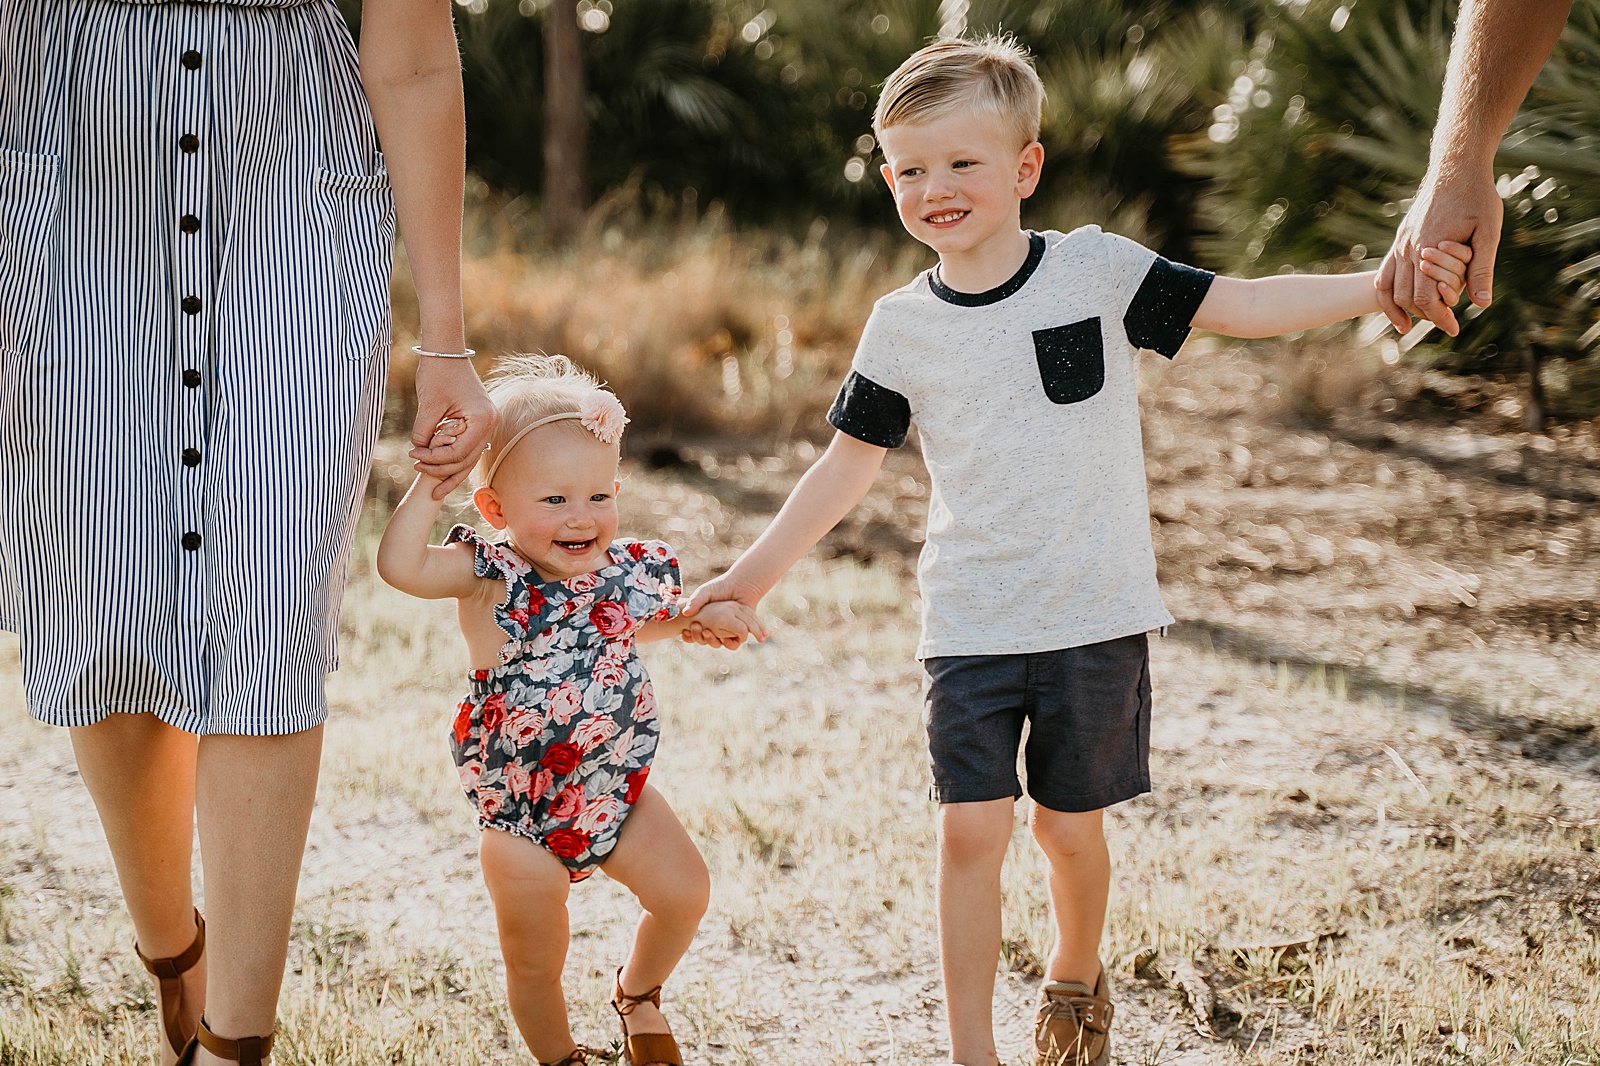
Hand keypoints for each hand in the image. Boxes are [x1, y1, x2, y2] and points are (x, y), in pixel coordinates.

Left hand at [411, 356, 497, 497]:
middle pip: (466, 459)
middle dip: (441, 468)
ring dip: (448, 469)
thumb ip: (424, 434)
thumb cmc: (438, 374)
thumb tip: (420, 453)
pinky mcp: (479, 423)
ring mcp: (488, 424)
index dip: (435, 459)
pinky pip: (468, 447)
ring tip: (428, 479)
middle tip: (417, 468)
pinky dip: (454, 458)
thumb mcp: (428, 406)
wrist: (446, 352)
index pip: (459, 452)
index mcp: (483, 419)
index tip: (413, 455)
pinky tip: (441, 470)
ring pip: (469, 457)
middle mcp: (491, 424)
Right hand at [679, 574, 766, 647]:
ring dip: (710, 641)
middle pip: (703, 640)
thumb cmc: (722, 586)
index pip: (693, 633)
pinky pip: (733, 644)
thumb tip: (685, 613)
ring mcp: (726, 631)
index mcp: (704, 620)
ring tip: (706, 631)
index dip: (688, 636)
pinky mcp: (740, 632)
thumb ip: (695, 601)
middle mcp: (714, 628)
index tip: (684, 631)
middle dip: (697, 637)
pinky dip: (728, 643)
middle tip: (695, 626)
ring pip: (716, 643)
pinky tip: (724, 637)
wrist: (741, 585)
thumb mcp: (705, 592)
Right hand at [1377, 168, 1501, 335]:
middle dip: (1425, 315)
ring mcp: (1400, 244)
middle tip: (1446, 323)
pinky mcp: (1399, 240)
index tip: (1454, 329)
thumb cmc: (1477, 197)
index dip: (1439, 318)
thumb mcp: (1489, 232)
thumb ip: (1482, 269)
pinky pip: (1384, 274)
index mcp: (1428, 249)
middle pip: (1406, 298)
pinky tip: (1399, 306)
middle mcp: (1408, 249)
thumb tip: (1481, 304)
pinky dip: (1387, 294)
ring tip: (1413, 324)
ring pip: (1389, 289)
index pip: (1426, 298)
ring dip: (1400, 310)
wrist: (1455, 168)